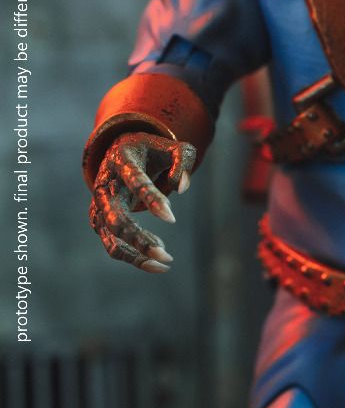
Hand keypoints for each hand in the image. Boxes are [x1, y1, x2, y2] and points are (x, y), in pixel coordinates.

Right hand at [89, 132, 195, 271]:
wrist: (118, 152)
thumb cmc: (149, 151)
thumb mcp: (169, 146)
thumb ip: (183, 159)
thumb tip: (182, 188)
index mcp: (121, 160)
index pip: (135, 180)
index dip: (152, 199)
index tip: (171, 219)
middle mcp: (105, 184)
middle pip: (116, 217)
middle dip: (138, 238)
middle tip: (166, 254)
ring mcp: (98, 204)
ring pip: (111, 236)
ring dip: (135, 254)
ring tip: (166, 262)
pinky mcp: (99, 220)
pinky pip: (112, 244)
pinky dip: (132, 256)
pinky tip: (157, 257)